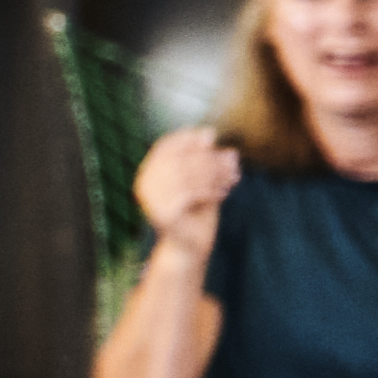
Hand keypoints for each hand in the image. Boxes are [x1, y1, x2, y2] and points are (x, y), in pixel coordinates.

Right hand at [134, 127, 241, 246]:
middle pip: (180, 159)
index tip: (210, 136)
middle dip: (209, 158)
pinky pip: (190, 193)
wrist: (190, 245)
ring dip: (215, 174)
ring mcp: (151, 200)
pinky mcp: (162, 213)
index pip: (164, 146)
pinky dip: (211, 191)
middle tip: (233, 161)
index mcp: (148, 173)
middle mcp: (144, 184)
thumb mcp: (202, 178)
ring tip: (232, 179)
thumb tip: (209, 133)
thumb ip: (203, 157)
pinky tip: (223, 194)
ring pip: (186, 175)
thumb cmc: (196, 208)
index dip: (186, 137)